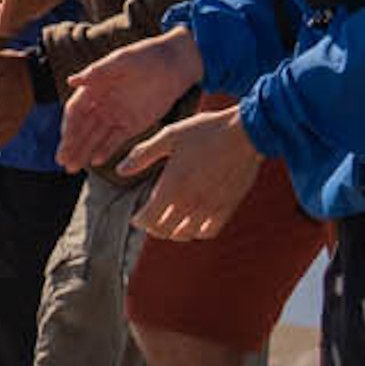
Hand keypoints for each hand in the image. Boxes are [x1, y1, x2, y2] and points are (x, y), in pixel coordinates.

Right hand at [56, 29, 202, 174]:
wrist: (175, 64)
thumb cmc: (146, 56)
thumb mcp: (122, 61)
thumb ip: (97, 72)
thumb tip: (71, 81)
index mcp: (94, 87)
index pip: (76, 111)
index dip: (69, 126)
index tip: (64, 141)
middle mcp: (102, 103)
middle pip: (82, 128)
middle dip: (71, 145)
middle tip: (61, 161)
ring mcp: (116, 116)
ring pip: (95, 138)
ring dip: (83, 152)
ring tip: (71, 168)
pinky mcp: (132, 125)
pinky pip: (115, 140)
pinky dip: (105, 150)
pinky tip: (96, 161)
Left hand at [130, 108, 264, 242]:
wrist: (245, 133)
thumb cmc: (205, 131)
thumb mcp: (169, 136)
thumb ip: (143, 154)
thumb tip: (119, 170)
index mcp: (172, 186)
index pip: (149, 219)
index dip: (140, 221)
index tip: (137, 217)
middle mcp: (189, 202)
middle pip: (165, 231)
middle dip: (154, 227)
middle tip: (152, 219)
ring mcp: (209, 207)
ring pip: (185, 234)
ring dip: (174, 231)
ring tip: (171, 222)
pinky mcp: (227, 207)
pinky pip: (208, 231)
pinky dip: (198, 232)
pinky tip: (194, 223)